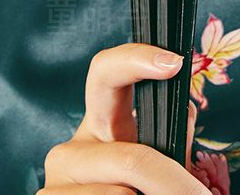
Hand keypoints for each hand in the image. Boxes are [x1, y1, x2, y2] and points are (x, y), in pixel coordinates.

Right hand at [39, 42, 208, 194]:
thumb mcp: (161, 165)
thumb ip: (169, 138)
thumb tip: (184, 104)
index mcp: (102, 126)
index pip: (105, 74)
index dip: (136, 58)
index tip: (174, 63)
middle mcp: (73, 149)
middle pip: (128, 158)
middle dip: (168, 183)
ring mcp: (55, 182)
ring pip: (120, 193)